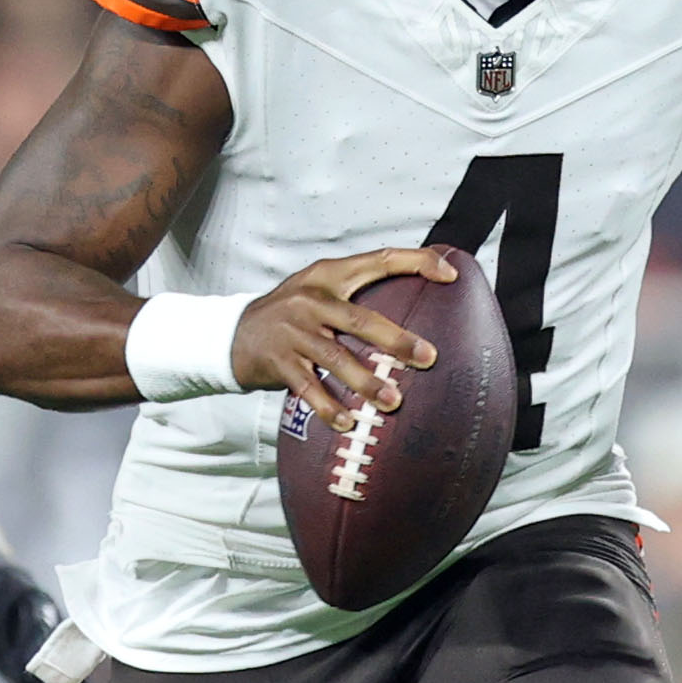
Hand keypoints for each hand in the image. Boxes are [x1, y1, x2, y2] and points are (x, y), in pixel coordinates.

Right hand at [236, 249, 450, 430]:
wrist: (232, 333)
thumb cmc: (291, 314)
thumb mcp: (319, 290)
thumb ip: (357, 293)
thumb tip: (415, 305)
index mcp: (328, 275)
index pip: (379, 260)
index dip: (416, 263)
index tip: (449, 275)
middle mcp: (311, 299)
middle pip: (359, 319)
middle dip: (395, 340)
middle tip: (427, 357)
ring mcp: (293, 331)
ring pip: (335, 358)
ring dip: (366, 383)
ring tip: (392, 401)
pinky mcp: (279, 361)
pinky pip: (307, 388)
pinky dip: (328, 407)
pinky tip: (347, 423)